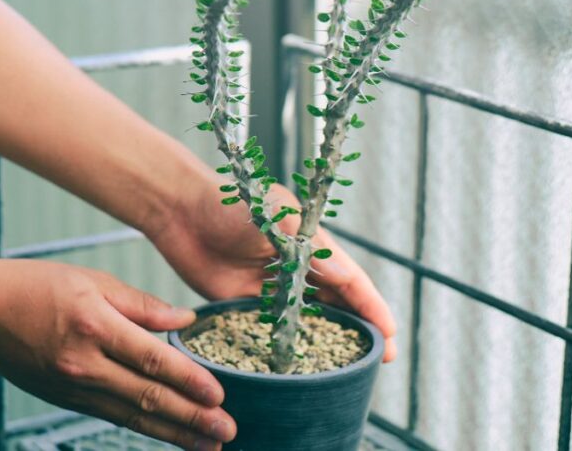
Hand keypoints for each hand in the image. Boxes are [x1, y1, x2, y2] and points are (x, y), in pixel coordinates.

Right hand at [0, 259, 235, 449]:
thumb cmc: (37, 286)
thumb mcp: (93, 280)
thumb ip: (141, 304)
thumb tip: (185, 318)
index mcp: (95, 326)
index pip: (152, 359)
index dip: (188, 380)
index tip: (219, 394)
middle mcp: (84, 364)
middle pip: (147, 396)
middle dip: (191, 416)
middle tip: (225, 430)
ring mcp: (73, 387)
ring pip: (133, 415)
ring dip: (174, 432)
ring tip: (208, 443)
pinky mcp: (66, 398)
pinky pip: (113, 416)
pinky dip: (144, 427)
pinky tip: (169, 434)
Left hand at [153, 182, 397, 361]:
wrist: (181, 210)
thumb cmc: (232, 203)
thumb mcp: (278, 218)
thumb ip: (309, 246)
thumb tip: (344, 276)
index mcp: (311, 243)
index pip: (350, 280)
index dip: (372, 306)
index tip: (390, 333)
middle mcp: (296, 266)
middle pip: (337, 303)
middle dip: (360, 328)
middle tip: (379, 360)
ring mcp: (271, 285)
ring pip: (309, 318)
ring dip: (328, 339)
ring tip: (348, 368)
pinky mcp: (244, 301)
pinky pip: (273, 326)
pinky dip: (289, 345)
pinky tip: (300, 366)